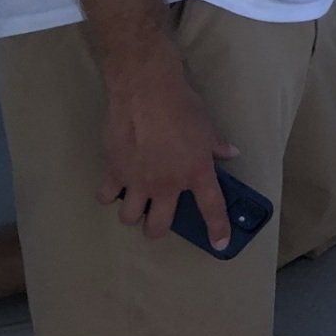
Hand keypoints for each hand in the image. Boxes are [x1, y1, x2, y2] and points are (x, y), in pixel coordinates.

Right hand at [95, 55, 239, 250]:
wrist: (147, 90)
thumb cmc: (183, 105)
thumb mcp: (208, 126)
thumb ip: (217, 146)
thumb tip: (230, 154)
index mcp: (195, 173)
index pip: (211, 208)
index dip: (218, 228)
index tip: (221, 244)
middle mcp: (166, 185)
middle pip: (157, 227)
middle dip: (156, 227)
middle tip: (157, 215)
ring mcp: (137, 181)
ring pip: (128, 218)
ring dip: (132, 212)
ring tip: (135, 199)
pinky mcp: (113, 172)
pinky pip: (106, 196)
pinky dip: (109, 193)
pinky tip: (115, 184)